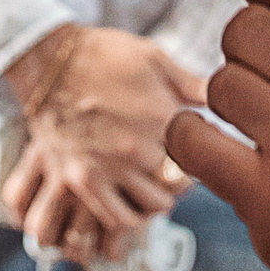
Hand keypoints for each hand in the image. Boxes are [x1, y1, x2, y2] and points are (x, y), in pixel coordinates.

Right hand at [0, 25, 204, 260]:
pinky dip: (128, 217)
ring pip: (152, 207)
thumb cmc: (102, 53)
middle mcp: (138, 148)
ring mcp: (108, 167)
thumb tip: (221, 95)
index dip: (200, 156)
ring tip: (152, 187)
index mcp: (162, 117)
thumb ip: (191, 82)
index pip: (200, 156)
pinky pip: (115, 218)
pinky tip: (129, 202)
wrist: (48, 58)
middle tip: (172, 169)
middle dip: (179, 178)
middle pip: (179, 185)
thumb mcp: (153, 56)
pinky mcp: (80, 179)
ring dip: (157, 200)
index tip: (193, 151)